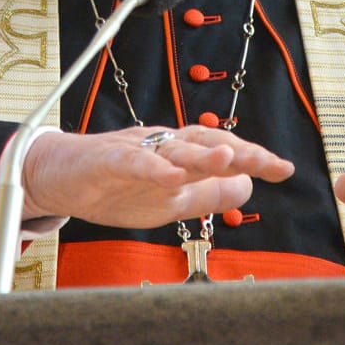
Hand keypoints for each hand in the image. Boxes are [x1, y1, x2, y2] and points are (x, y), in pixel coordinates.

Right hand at [21, 125, 294, 226]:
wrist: (60, 177)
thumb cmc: (115, 185)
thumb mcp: (170, 199)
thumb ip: (207, 194)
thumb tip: (249, 187)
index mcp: (180, 155)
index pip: (222, 151)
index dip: (253, 158)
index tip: (284, 169)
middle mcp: (162, 146)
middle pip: (205, 144)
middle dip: (239, 152)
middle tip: (268, 162)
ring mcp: (135, 150)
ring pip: (173, 149)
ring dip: (202, 154)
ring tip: (230, 159)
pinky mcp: (106, 160)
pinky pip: (132, 161)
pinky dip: (151, 167)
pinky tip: (170, 176)